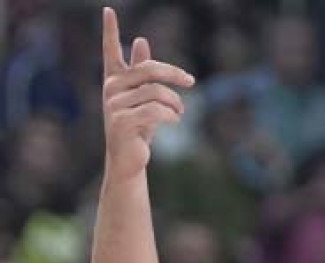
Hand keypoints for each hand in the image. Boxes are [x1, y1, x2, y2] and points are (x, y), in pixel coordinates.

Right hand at [101, 6, 193, 181]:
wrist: (129, 159)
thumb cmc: (138, 126)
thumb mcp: (143, 97)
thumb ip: (142, 71)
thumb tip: (141, 40)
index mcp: (114, 79)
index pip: (110, 50)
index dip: (110, 30)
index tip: (108, 9)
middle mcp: (111, 88)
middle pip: (149, 69)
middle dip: (174, 74)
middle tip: (190, 81)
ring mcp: (113, 105)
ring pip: (156, 92)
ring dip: (175, 102)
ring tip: (180, 113)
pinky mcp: (122, 122)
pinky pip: (155, 110)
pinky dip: (171, 115)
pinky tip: (175, 121)